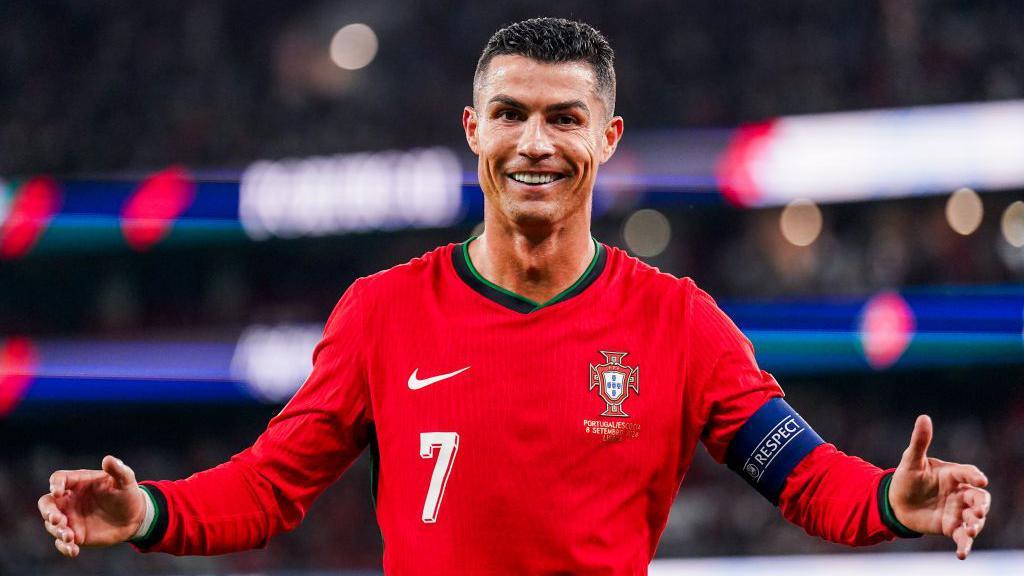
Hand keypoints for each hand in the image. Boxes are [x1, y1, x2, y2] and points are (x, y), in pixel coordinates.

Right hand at [37, 455, 146, 557]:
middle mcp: (69, 500)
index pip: (59, 479)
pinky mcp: (74, 534)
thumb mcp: (126, 481)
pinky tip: (73, 551)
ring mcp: (70, 518)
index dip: (56, 484)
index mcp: (78, 482)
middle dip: (48, 511)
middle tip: (57, 519)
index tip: (58, 491)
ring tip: (70, 537)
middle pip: (47, 503)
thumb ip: (118, 470)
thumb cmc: (127, 494)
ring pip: (52, 524)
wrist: (134, 517)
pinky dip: (64, 547)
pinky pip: (62, 542)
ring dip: (57, 531)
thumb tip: (108, 459)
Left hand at [889, 415, 991, 559]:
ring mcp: (958, 511)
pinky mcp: (951, 527)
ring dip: (976, 524)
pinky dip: (965, 545)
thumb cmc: (907, 478)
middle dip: (982, 504)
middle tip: (979, 511)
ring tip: (972, 529)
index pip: (969, 473)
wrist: (896, 502)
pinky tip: (961, 554)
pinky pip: (963, 537)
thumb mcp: (911, 460)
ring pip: (975, 518)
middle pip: (979, 498)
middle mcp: (960, 492)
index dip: (975, 476)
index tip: (979, 480)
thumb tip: (924, 417)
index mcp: (953, 474)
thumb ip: (919, 441)